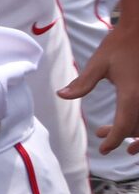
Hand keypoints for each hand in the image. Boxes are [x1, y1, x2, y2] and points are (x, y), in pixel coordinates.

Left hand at [62, 19, 138, 153]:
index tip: (104, 149)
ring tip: (121, 136)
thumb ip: (82, 83)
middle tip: (103, 138)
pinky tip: (133, 120)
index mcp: (132, 93)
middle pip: (138, 128)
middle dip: (123, 137)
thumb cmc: (120, 44)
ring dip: (137, 132)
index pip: (124, 126)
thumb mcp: (98, 64)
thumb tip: (62, 95)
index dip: (114, 140)